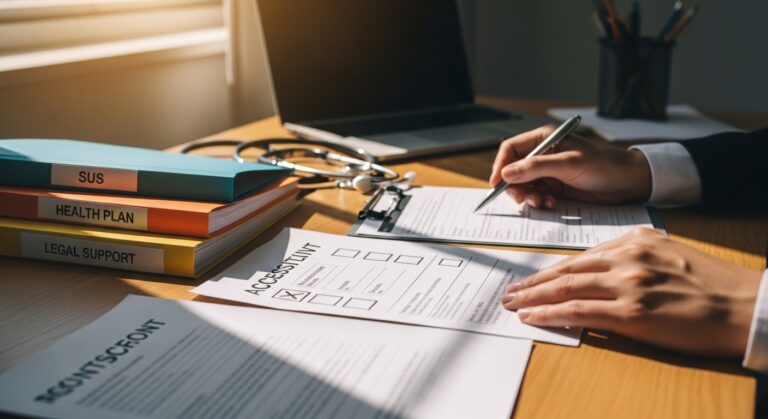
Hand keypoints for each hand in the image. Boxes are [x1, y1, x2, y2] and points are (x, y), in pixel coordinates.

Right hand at [490, 125, 652, 207]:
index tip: (496, 183)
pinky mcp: (555, 187)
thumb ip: (536, 168)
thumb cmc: (603, 165)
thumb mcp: (568, 164)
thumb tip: (507, 174)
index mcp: (544, 139)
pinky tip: (550, 204)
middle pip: (513, 170)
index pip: (511, 149)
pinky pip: (536, 195)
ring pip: (523, 185)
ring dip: (528, 196)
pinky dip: (539, 201)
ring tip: (542, 202)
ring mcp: (548, 172)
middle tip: (523, 198)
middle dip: (515, 186)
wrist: (628, 181)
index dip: (500, 165)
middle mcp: (543, 154)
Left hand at [501, 228, 760, 356]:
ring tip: (512, 303)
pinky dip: (550, 314)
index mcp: (635, 241)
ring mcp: (628, 284)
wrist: (744, 306)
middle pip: (567, 269)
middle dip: (533, 281)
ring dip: (533, 296)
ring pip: (566, 288)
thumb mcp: (668, 257)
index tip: (533, 277)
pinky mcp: (631, 313)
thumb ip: (633, 260)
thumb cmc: (712, 286)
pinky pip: (578, 311)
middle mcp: (627, 257)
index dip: (552, 269)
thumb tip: (601, 276)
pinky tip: (532, 316)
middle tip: (509, 289)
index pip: (581, 257)